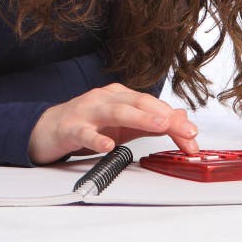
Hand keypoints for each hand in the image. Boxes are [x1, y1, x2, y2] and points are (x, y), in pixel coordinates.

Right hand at [28, 82, 199, 164]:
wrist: (48, 128)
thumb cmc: (87, 124)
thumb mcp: (122, 124)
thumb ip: (149, 121)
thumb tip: (180, 118)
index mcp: (119, 96)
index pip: (152, 104)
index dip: (175, 120)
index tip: (193, 137)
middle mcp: (105, 99)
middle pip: (139, 103)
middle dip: (165, 116)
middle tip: (187, 130)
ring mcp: (87, 111)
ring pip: (116, 111)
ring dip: (140, 117)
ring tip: (159, 124)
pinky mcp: (71, 128)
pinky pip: (85, 132)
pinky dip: (97, 138)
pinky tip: (107, 145)